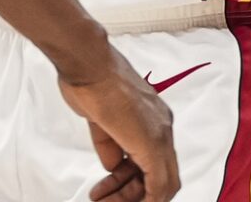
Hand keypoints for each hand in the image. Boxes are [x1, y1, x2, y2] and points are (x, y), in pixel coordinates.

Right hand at [56, 47, 178, 201]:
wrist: (88, 62)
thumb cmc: (91, 77)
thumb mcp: (100, 117)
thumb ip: (110, 143)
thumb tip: (112, 164)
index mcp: (153, 116)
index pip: (155, 160)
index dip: (136, 180)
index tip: (116, 188)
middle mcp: (162, 126)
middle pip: (161, 176)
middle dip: (133, 194)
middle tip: (110, 200)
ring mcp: (160, 134)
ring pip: (160, 183)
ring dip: (130, 197)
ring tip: (104, 201)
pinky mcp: (152, 143)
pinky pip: (158, 184)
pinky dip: (142, 198)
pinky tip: (117, 201)